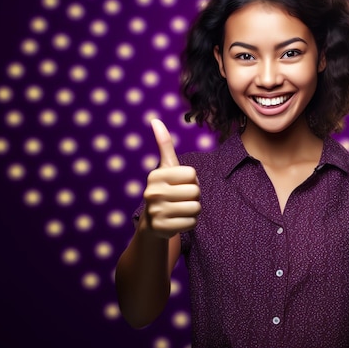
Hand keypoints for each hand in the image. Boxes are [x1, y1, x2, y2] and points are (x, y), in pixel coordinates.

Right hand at [142, 119, 200, 238]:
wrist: (153, 221)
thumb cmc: (165, 188)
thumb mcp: (166, 166)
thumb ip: (164, 144)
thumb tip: (155, 120)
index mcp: (155, 175)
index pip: (192, 173)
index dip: (192, 179)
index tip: (180, 183)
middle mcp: (152, 192)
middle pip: (196, 191)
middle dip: (194, 196)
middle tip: (181, 198)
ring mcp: (156, 211)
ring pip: (196, 208)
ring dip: (194, 210)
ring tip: (180, 209)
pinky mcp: (162, 228)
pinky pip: (192, 223)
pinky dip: (190, 223)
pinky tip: (178, 220)